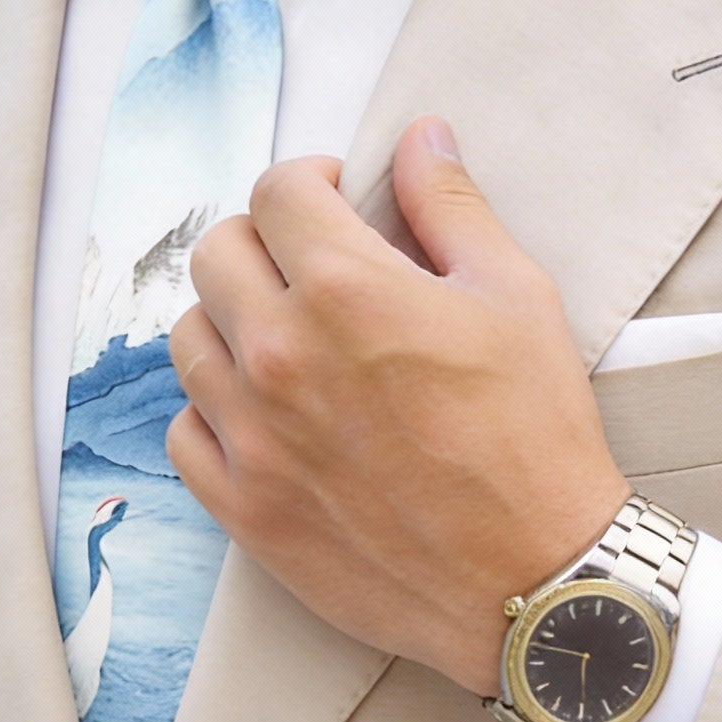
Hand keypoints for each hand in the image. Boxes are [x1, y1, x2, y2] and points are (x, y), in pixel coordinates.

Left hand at [168, 116, 627, 698]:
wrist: (533, 582)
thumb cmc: (535, 441)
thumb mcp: (516, 300)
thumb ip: (453, 209)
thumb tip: (421, 139)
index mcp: (347, 291)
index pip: (275, 192)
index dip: (307, 184)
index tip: (332, 203)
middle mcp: (280, 356)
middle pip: (216, 255)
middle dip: (262, 243)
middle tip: (307, 268)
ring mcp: (253, 437)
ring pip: (189, 340)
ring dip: (230, 324)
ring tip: (285, 341)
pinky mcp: (244, 508)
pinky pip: (186, 432)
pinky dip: (214, 412)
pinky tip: (266, 415)